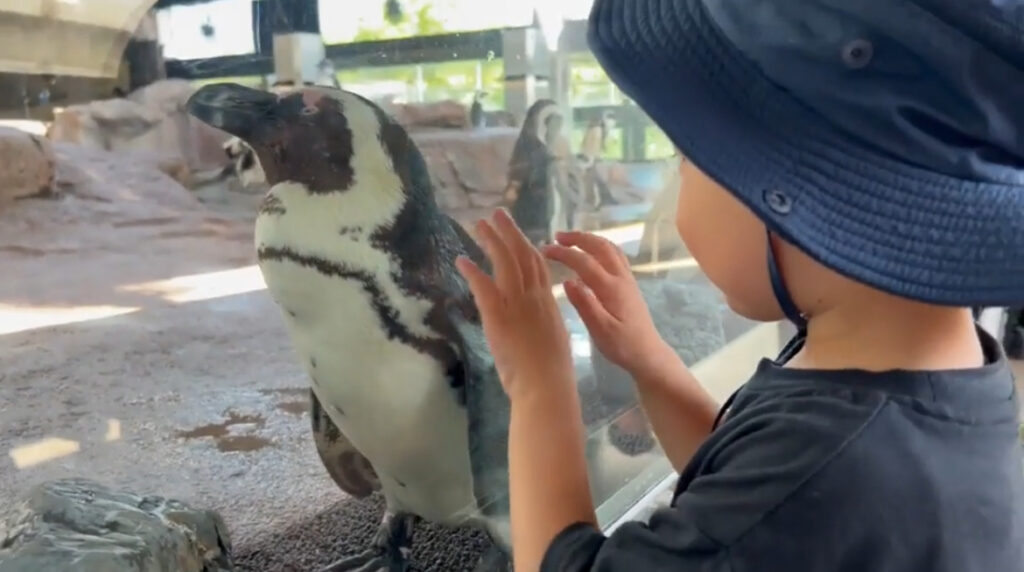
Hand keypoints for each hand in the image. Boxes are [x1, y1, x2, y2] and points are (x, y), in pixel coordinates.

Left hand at [455, 209, 574, 401]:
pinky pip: (484, 287)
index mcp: (548, 304)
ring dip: (492, 241)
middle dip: (510, 232)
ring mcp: (517, 305)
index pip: (538, 267)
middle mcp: (534, 298)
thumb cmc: (552, 373)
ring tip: (480, 224)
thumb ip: (545, 324)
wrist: (547, 386)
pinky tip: (461, 260)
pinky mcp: (498, 316)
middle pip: (522, 255)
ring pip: (505, 263)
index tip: (518, 233)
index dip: (527, 246)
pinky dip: (473, 271)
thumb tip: (539, 320)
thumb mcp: (554, 340)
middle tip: (497, 214)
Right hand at [542, 231, 668, 376]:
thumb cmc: (622, 346)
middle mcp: (621, 278)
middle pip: (600, 247)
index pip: (584, 262)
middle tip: (557, 237)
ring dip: (590, 240)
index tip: (545, 250)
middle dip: (578, 238)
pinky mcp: (629, 284)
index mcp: (611, 288)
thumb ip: (585, 305)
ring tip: (571, 240)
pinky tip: (592, 254)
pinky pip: (615, 255)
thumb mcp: (600, 330)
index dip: (564, 253)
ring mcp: (628, 279)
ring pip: (610, 248)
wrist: (648, 354)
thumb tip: (568, 281)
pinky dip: (600, 247)